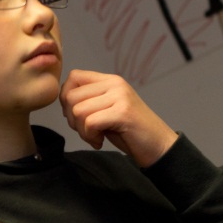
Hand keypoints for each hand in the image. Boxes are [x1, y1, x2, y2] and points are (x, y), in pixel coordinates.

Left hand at [60, 69, 177, 166]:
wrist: (158, 146)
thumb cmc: (129, 131)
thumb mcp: (106, 109)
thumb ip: (89, 100)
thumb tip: (63, 99)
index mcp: (110, 80)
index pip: (73, 77)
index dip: (66, 98)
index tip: (77, 116)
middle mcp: (115, 84)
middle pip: (71, 96)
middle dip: (72, 119)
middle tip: (87, 131)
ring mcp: (120, 96)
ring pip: (78, 111)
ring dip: (81, 131)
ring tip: (95, 137)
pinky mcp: (123, 112)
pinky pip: (90, 122)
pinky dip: (90, 137)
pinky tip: (100, 142)